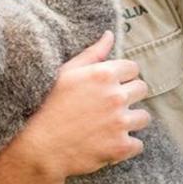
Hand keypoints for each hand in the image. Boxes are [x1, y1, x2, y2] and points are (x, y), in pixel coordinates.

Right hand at [14, 31, 150, 178]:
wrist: (39, 148)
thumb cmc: (48, 107)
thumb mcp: (66, 74)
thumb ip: (92, 53)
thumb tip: (110, 35)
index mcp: (103, 74)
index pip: (133, 68)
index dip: (122, 77)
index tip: (110, 86)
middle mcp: (115, 96)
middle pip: (142, 89)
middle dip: (128, 96)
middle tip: (109, 106)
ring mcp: (120, 123)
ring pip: (143, 117)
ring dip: (130, 121)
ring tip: (110, 126)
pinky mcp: (121, 147)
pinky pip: (138, 144)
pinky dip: (126, 145)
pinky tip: (108, 142)